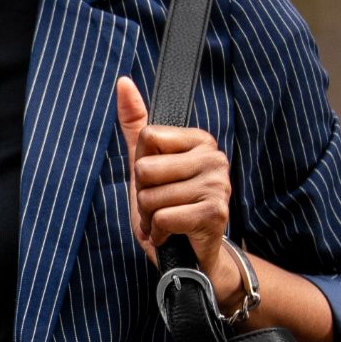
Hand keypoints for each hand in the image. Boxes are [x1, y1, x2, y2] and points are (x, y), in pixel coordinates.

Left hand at [114, 75, 244, 314]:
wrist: (192, 259)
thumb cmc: (170, 210)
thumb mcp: (147, 166)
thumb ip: (136, 126)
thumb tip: (123, 82)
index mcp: (200, 140)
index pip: (147, 138)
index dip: (141, 167)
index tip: (157, 183)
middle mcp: (214, 157)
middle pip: (146, 167)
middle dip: (143, 196)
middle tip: (159, 209)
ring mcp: (217, 184)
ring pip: (152, 195)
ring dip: (150, 218)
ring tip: (166, 223)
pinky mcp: (214, 212)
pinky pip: (164, 216)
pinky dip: (159, 232)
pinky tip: (171, 235)